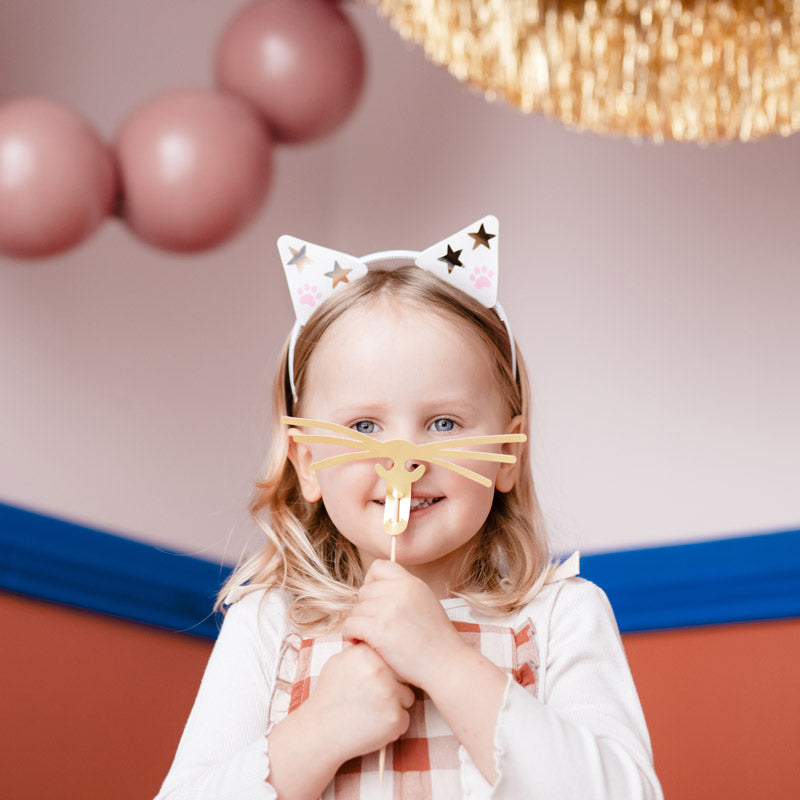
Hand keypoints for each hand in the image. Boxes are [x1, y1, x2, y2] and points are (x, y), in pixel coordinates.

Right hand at [303, 642, 414, 762]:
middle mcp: (380, 670)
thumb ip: (359, 650)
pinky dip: (392, 725)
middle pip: (402, 676)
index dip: (384, 672)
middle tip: (371, 698)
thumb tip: (375, 641)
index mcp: (366, 653)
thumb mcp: (338, 662)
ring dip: (394, 705)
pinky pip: (405, 719)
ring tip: (370, 712)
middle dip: (392, 687)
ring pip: (407, 697)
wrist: (319, 732)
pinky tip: (373, 726)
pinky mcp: (395, 718)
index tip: (371, 682)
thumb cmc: (328, 696)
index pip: (390, 658)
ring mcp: (389, 695)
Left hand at [341, 559, 469, 691]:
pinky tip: (358, 643)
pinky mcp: (378, 629)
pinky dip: (350, 635)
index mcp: (412, 582)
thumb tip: (378, 589)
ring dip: (358, 624)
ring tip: (366, 638)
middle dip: (365, 609)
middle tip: (372, 625)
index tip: (374, 599)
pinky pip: (350, 625)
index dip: (371, 581)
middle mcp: (400, 590)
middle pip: (364, 591)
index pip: (379, 567)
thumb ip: (404, 592)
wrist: (447, 664)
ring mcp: (388, 609)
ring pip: (356, 610)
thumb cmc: (437, 640)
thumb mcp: (426, 602)